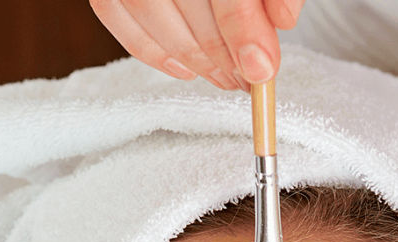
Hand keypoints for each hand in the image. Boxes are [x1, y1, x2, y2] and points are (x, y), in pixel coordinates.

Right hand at [91, 0, 303, 90]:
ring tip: (223, 77)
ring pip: (147, 9)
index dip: (244, 33)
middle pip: (185, 0)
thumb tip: (284, 19)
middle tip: (246, 79)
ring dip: (189, 56)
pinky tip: (183, 68)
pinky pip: (112, 11)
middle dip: (220, 52)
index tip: (261, 70)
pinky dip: (148, 49)